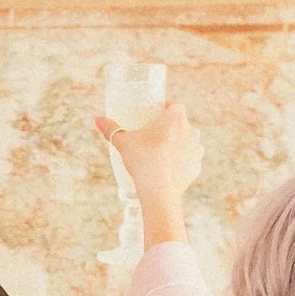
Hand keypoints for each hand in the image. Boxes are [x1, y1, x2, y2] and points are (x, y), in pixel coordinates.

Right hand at [98, 100, 198, 244]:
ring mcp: (196, 149)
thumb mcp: (123, 143)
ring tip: (162, 153)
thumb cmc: (142, 161)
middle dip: (171, 128)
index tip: (158, 114)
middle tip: (155, 136)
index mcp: (175, 119)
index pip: (176, 105)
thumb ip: (111, 129)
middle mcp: (191, 131)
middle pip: (182, 123)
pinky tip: (169, 168)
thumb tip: (98, 119)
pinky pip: (190, 160)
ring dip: (179, 144)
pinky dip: (182, 162)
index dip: (168, 108)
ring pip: (188, 142)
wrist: (158, 190)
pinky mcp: (196, 166)